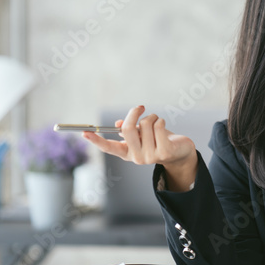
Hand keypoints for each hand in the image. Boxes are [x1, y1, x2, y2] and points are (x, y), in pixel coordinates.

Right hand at [82, 105, 197, 190]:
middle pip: (127, 129)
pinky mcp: (164, 152)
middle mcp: (137, 157)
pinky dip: (161, 121)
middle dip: (134, 113)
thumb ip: (129, 130)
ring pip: (145, 124)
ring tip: (157, 122)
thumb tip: (118, 123)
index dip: (96, 140)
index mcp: (127, 153)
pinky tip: (164, 126)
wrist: (179, 152)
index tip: (85, 133)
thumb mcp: (142, 135)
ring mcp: (150, 157)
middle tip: (139, 107)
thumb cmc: (158, 140)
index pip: (109, 148)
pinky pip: (158, 126)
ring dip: (152, 117)